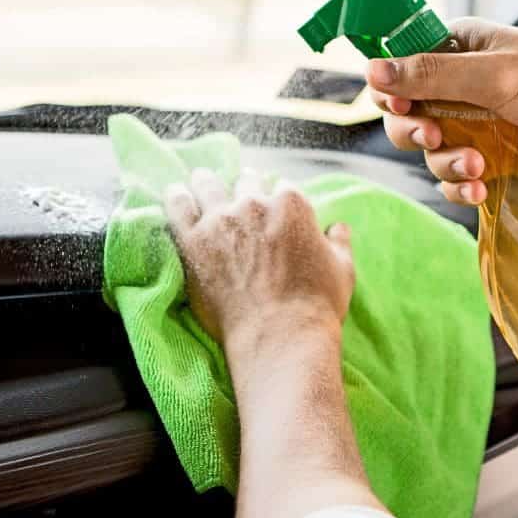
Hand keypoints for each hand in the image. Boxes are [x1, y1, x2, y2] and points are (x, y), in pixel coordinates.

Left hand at [163, 167, 354, 351]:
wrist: (279, 335)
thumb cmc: (316, 304)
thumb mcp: (342, 269)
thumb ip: (339, 242)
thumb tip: (337, 227)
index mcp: (292, 204)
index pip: (283, 188)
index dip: (279, 199)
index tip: (275, 210)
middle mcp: (255, 203)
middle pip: (245, 182)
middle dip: (244, 189)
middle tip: (240, 198)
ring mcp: (220, 220)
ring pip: (208, 184)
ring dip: (207, 183)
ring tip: (201, 182)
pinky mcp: (192, 241)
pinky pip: (177, 206)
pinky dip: (176, 197)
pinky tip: (176, 194)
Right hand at [368, 18, 517, 204]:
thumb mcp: (494, 76)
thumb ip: (431, 75)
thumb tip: (371, 70)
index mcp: (457, 48)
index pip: (400, 66)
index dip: (391, 89)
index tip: (399, 105)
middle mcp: (460, 84)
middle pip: (405, 113)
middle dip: (415, 130)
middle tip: (434, 136)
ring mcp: (476, 123)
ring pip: (430, 150)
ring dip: (445, 163)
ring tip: (477, 169)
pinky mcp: (492, 157)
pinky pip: (456, 177)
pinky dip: (460, 186)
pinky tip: (479, 190)